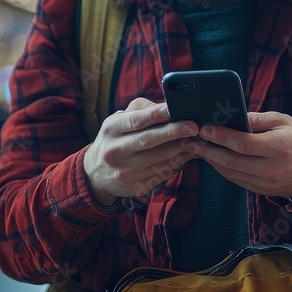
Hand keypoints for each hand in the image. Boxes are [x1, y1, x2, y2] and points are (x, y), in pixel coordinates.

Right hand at [83, 97, 198, 205]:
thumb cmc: (114, 139)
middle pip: (148, 140)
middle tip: (193, 126)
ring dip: (181, 149)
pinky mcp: (136, 187)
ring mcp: (125, 171)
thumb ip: (141, 110)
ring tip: (196, 140)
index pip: (136, 120)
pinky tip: (187, 156)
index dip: (156, 114)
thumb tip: (167, 105)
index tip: (175, 108)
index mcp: (111, 129)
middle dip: (173, 132)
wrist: (96, 174)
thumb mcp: (118, 121)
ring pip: (159, 159)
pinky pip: (162, 174)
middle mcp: (115, 151)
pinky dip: (177, 164)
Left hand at [187, 112, 291, 203]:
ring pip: (229, 172)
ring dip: (210, 159)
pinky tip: (211, 157)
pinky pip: (234, 179)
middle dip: (207, 149)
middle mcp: (270, 168)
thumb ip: (259, 119)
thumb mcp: (285, 122)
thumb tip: (235, 115)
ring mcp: (264, 183)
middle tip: (191, 139)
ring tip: (196, 146)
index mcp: (278, 148)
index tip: (204, 128)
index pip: (242, 143)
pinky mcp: (259, 190)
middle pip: (230, 160)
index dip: (220, 136)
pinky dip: (220, 168)